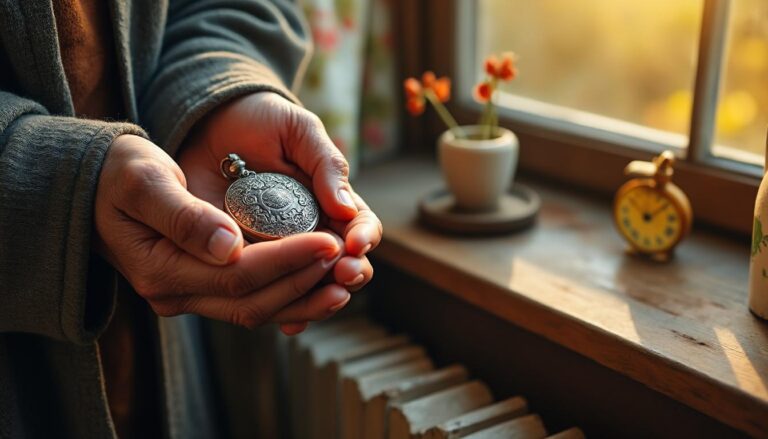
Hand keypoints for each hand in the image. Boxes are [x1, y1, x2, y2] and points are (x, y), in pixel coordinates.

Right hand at [94, 134, 350, 327]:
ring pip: (256, 309)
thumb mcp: (144, 180)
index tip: (329, 241)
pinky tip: (319, 284)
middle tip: (348, 262)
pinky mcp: (200, 286)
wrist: (91, 185)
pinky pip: (249, 300)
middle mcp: (174, 293)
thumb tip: (229, 246)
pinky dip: (286, 294)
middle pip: (254, 302)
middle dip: (305, 283)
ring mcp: (187, 294)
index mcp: (161, 270)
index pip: (240, 275)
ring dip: (303, 298)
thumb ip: (184, 215)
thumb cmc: (115, 173)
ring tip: (346, 282)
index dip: (288, 260)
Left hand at [178, 92, 382, 332]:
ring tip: (324, 298)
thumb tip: (346, 208)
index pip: (361, 228)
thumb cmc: (262, 121)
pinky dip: (283, 309)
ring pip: (312, 287)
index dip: (363, 238)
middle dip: (350, 273)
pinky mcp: (246, 261)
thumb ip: (326, 163)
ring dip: (321, 297)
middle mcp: (313, 233)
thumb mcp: (299, 131)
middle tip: (344, 273)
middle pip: (345, 266)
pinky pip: (270, 294)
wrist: (210, 124)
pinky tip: (290, 320)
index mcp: (334, 203)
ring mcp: (281, 251)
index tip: (355, 242)